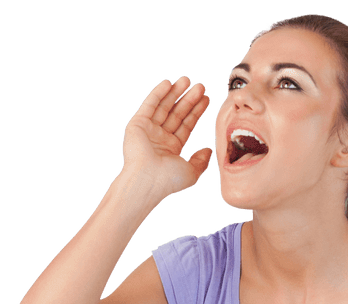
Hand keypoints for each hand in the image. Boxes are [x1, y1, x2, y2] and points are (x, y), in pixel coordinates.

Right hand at [121, 76, 212, 196]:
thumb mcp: (191, 172)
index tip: (206, 99)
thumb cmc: (168, 180)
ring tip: (187, 80)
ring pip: (164, 107)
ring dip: (175, 93)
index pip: (186, 125)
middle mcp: (160, 138)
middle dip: (189, 99)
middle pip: (177, 113)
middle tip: (200, 86)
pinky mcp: (138, 124)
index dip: (196, 111)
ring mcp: (148, 130)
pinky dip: (158, 94)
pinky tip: (169, 83)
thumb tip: (209, 151)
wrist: (147, 180)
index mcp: (172, 148)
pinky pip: (149, 105)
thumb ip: (201, 161)